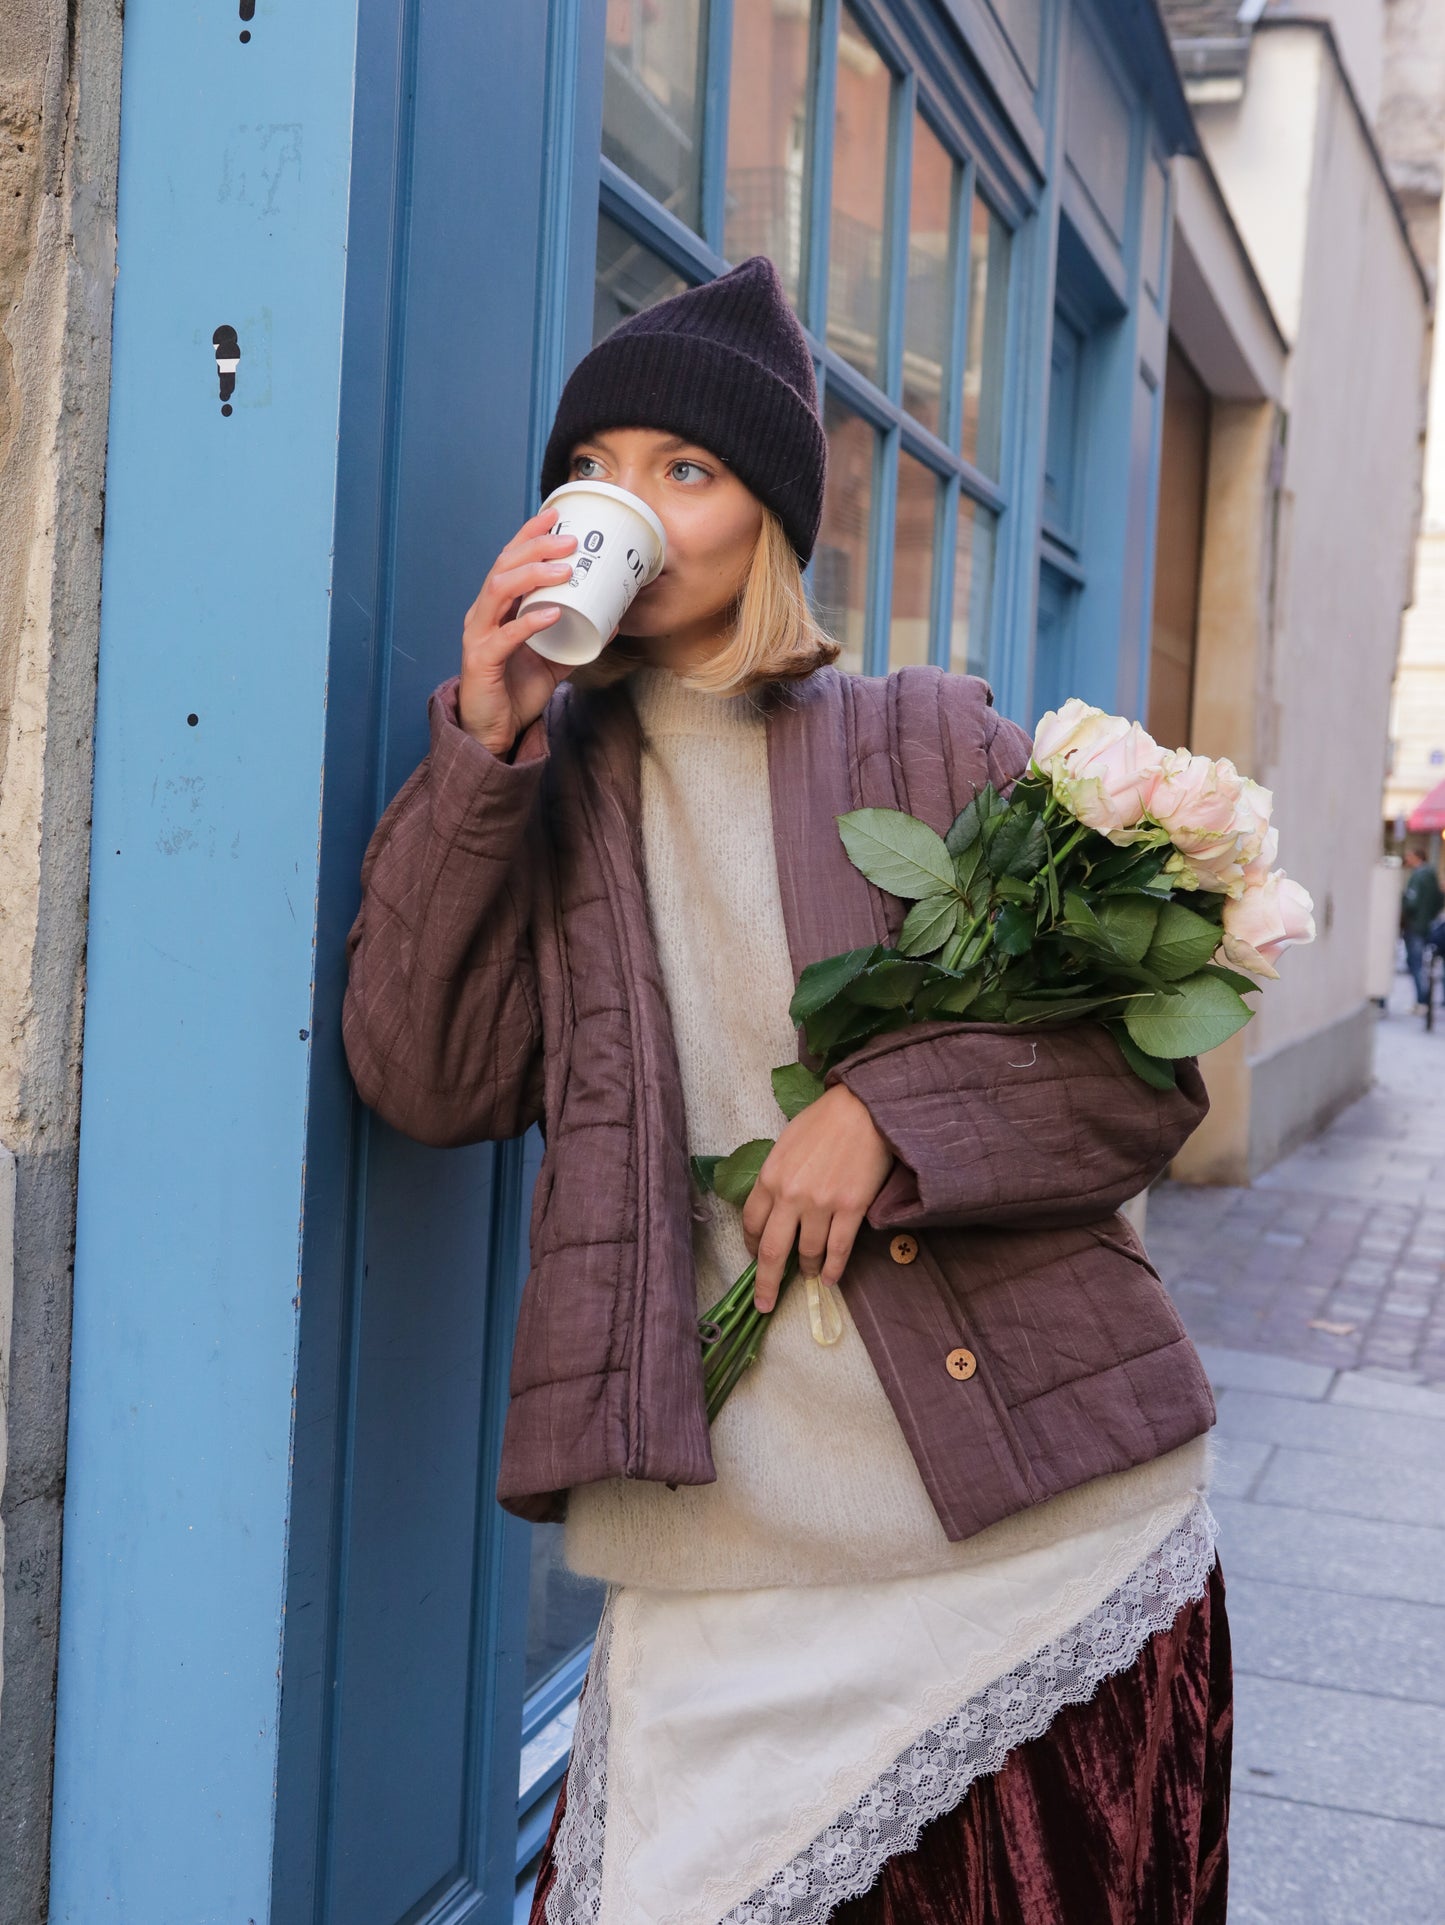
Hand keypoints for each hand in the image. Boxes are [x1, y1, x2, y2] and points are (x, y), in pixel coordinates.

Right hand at [458, 507, 579, 755]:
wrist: (495, 730)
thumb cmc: (517, 690)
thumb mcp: (554, 659)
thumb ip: (577, 637)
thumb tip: (614, 619)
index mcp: (498, 607)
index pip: (509, 559)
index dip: (529, 534)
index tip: (556, 514)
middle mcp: (484, 613)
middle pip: (504, 565)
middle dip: (536, 547)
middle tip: (570, 540)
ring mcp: (478, 634)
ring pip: (499, 590)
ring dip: (533, 575)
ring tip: (565, 570)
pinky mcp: (481, 660)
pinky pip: (505, 635)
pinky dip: (529, 621)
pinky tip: (552, 613)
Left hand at [741, 1084, 894, 1311]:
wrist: (864, 1109)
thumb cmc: (824, 1120)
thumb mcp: (786, 1144)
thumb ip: (777, 1176)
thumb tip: (775, 1206)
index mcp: (770, 1177)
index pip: (751, 1222)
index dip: (751, 1245)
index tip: (754, 1256)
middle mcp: (791, 1196)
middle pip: (772, 1251)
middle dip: (767, 1282)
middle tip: (764, 1304)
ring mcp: (822, 1205)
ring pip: (808, 1253)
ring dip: (808, 1270)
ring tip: (810, 1275)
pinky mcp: (851, 1209)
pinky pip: (838, 1250)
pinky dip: (834, 1270)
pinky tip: (831, 1279)